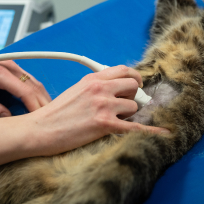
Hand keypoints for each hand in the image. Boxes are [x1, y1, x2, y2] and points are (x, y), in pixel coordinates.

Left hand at [0, 55, 51, 116]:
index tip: (39, 122)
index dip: (34, 107)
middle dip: (43, 103)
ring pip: (34, 82)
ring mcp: (12, 64)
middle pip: (34, 86)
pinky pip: (28, 79)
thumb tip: (6, 117)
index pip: (25, 92)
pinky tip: (37, 102)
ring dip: (42, 97)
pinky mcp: (11, 65)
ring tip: (46, 113)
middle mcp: (9, 66)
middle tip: (48, 121)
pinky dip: (35, 91)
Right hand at [25, 65, 169, 156]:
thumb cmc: (56, 114)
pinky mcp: (104, 125)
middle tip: (123, 108)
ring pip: (134, 107)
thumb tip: (117, 88)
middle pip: (133, 87)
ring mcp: (103, 106)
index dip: (135, 77)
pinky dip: (151, 131)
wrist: (40, 130)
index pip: (124, 70)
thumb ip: (96, 86)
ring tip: (114, 122)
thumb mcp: (75, 90)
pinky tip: (163, 133)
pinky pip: (136, 127)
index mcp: (92, 79)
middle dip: (133, 98)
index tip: (137, 85)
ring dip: (129, 116)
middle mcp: (100, 89)